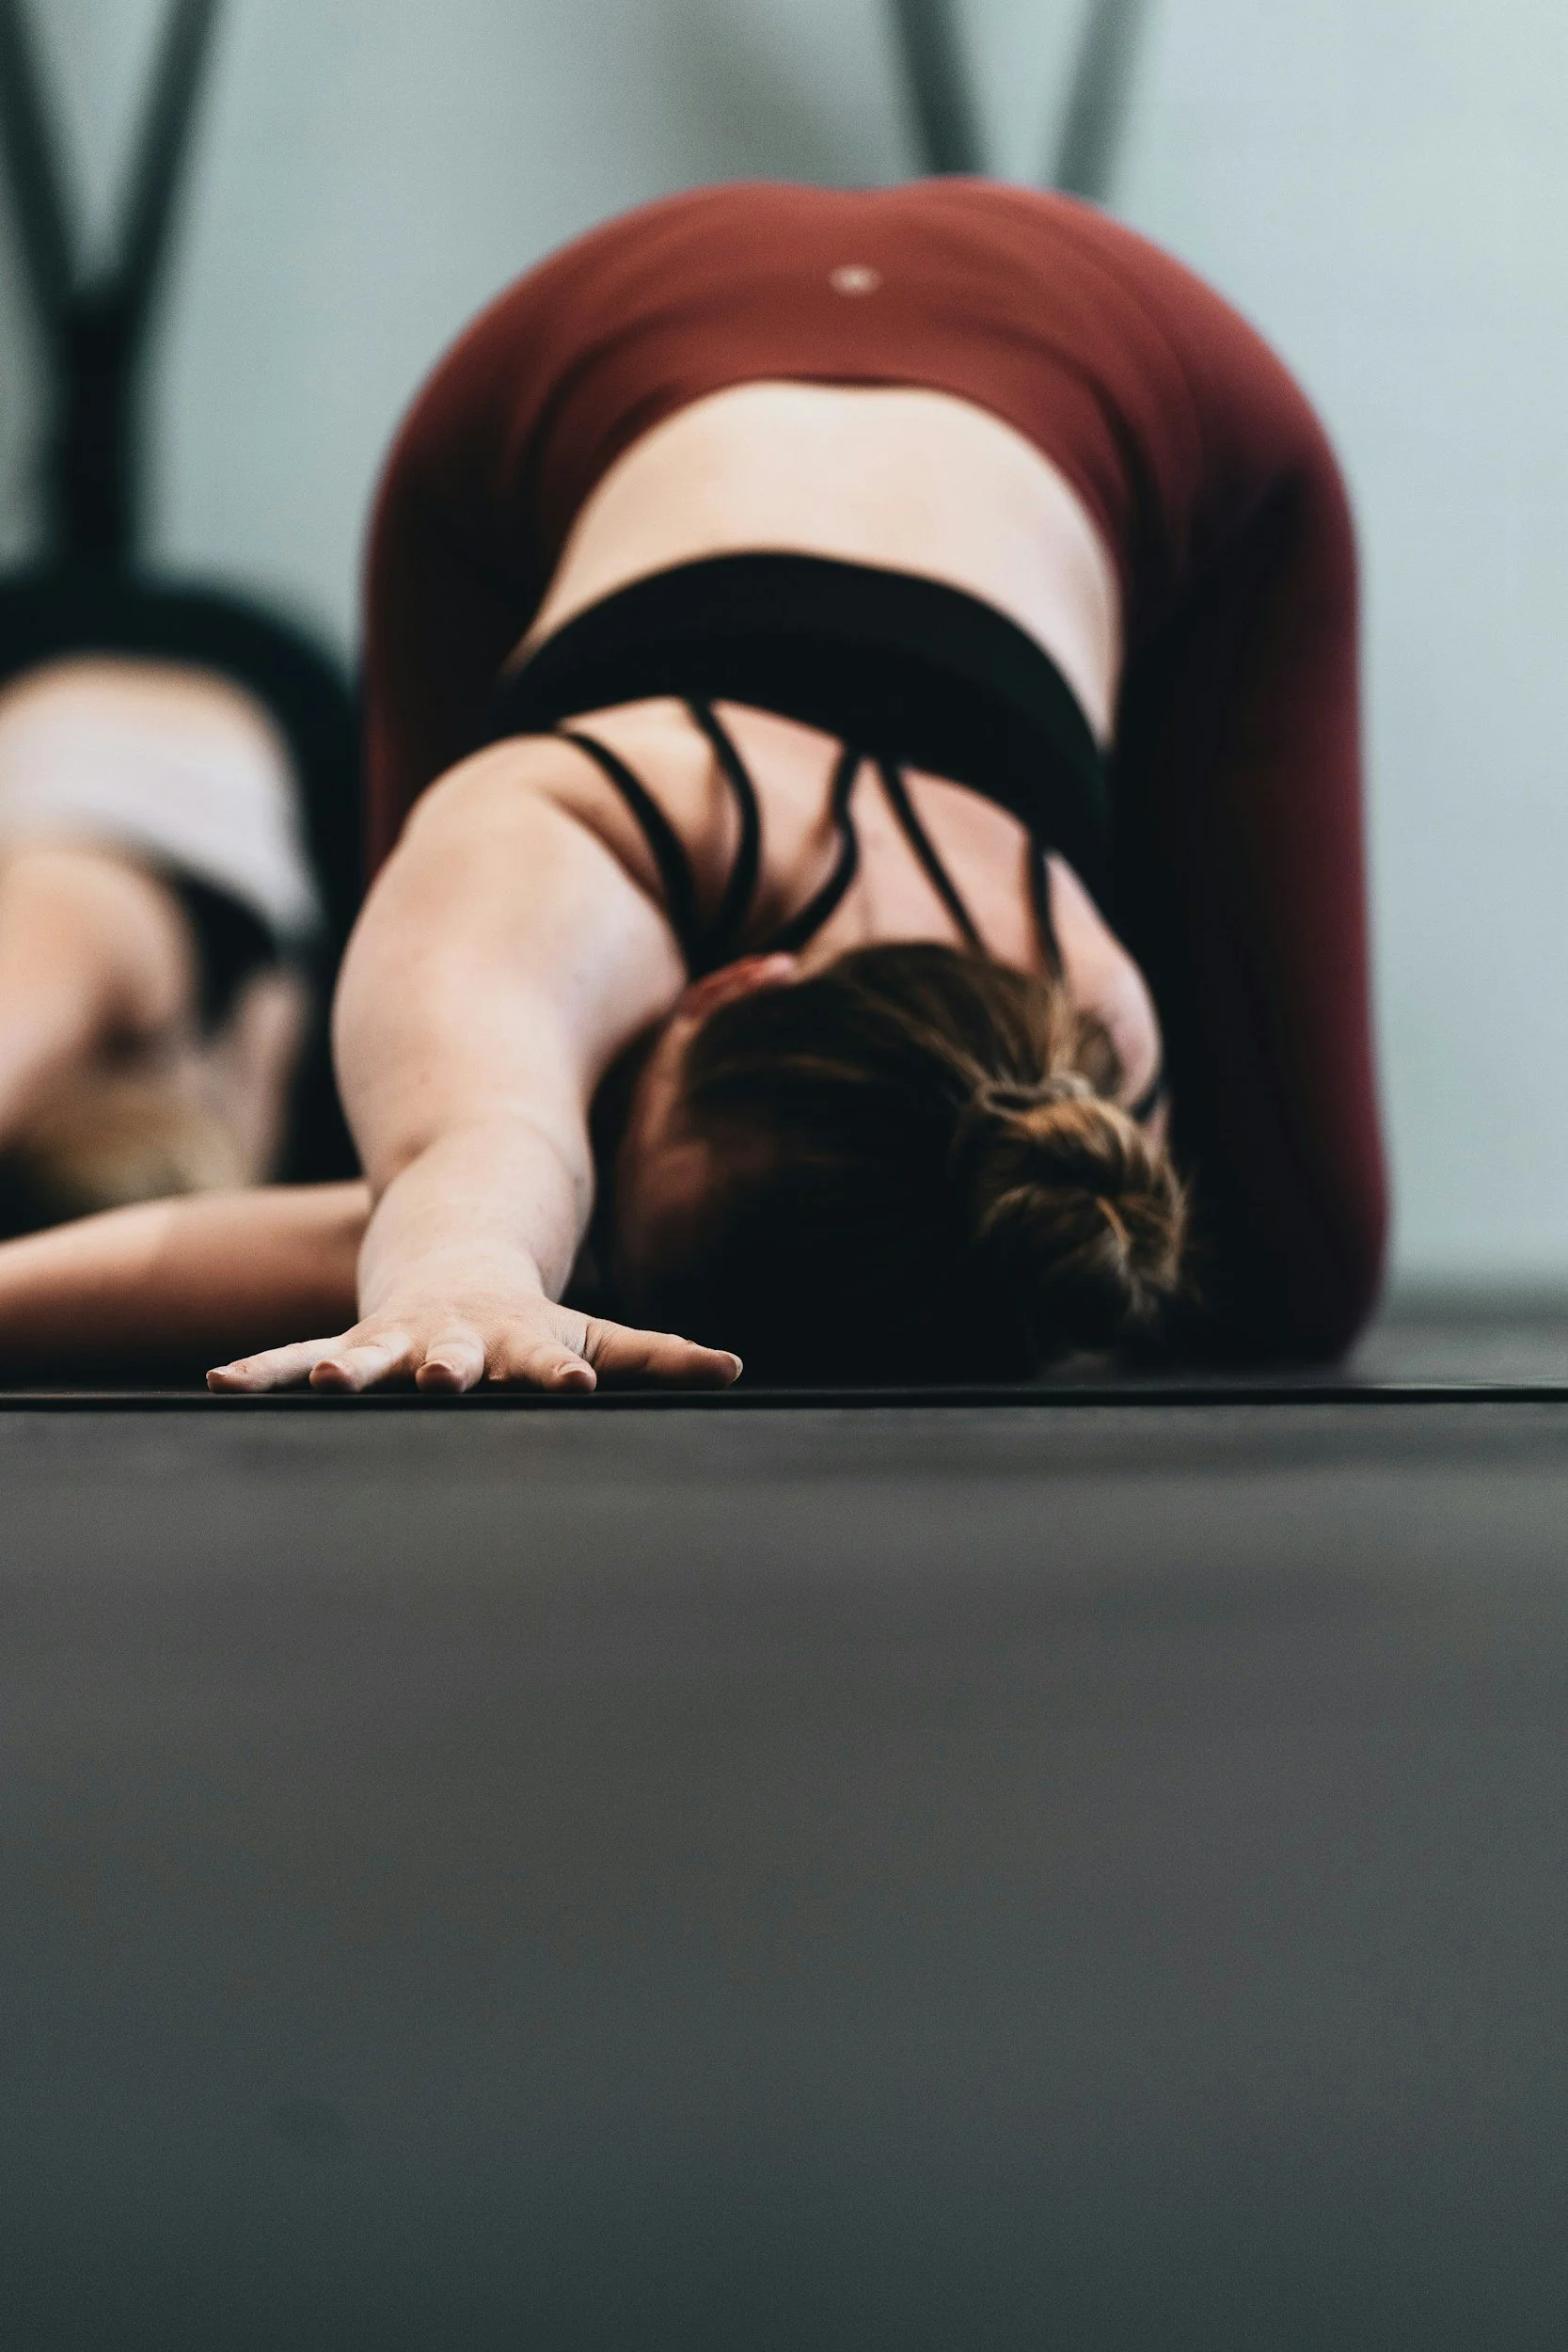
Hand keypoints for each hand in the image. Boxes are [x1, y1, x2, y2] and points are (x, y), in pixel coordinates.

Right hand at [206, 1288, 740, 1393]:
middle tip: (437, 1382)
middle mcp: (455, 1342)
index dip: (562, 1370)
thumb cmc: (538, 1320)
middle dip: (442, 1371)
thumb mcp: (603, 1331)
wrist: (456, 1257)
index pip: (549, 1359)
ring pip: (366, 1356)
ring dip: (346, 1370)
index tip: (574, 1384)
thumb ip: (662, 1356)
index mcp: (521, 1342)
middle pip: (451, 1357)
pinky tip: (218, 1386)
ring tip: (318, 1381)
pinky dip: (262, 1372)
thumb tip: (737, 1369)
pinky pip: (293, 1359)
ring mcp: (396, 1341)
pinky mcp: (349, 1345)